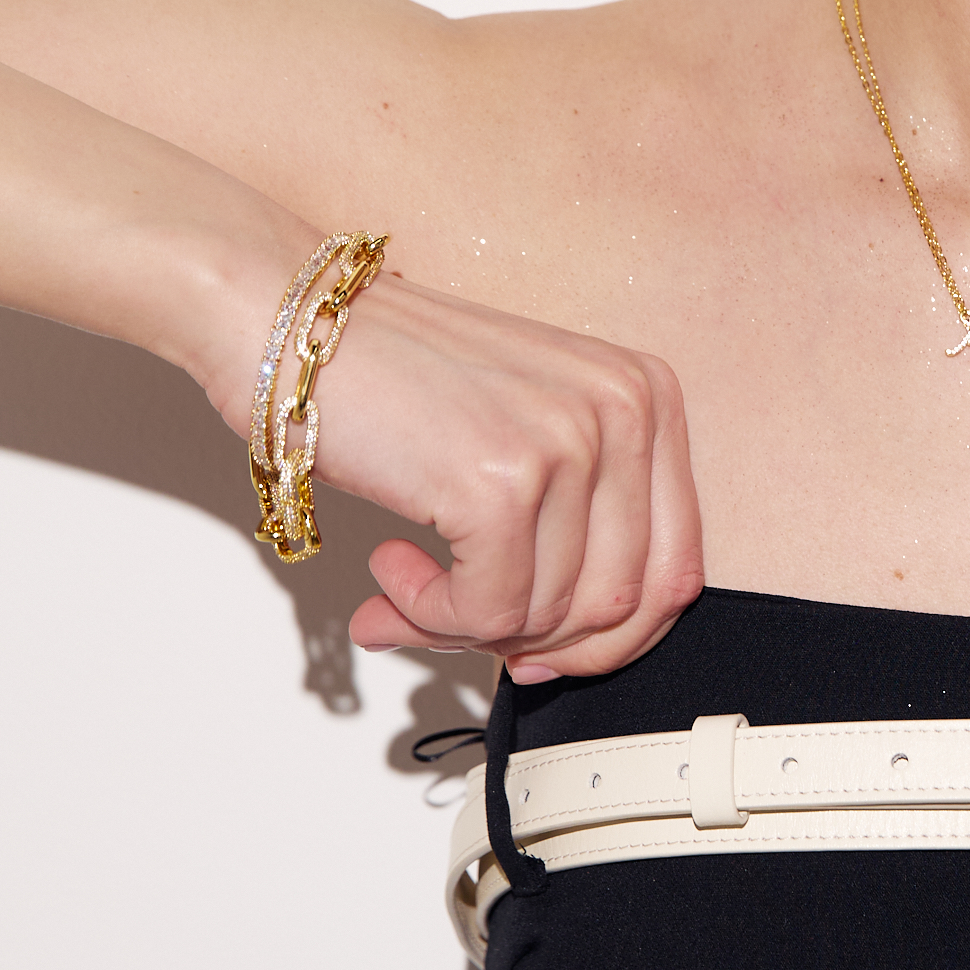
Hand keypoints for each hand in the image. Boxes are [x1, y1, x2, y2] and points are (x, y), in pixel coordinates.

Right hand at [219, 271, 703, 681]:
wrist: (293, 318)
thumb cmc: (395, 372)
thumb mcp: (523, 430)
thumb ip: (566, 530)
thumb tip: (558, 652)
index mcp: (647, 396)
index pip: (676, 567)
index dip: (611, 635)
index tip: (547, 647)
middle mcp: (624, 410)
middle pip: (623, 603)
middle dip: (541, 644)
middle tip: (468, 631)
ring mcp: (567, 444)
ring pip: (552, 615)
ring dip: (467, 627)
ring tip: (408, 591)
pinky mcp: (500, 484)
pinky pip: (489, 610)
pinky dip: (431, 614)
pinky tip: (392, 568)